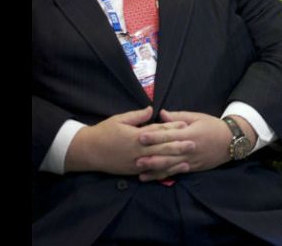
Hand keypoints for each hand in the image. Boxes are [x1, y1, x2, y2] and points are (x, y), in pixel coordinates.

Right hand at [64, 106, 192, 175]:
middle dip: (178, 146)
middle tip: (194, 144)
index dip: (172, 128)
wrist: (87, 152)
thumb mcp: (119, 119)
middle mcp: (138, 151)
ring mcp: (135, 163)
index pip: (158, 131)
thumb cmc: (104, 132)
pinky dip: (162, 173)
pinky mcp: (132, 171)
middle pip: (162, 148)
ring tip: (188, 161)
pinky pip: (150, 172)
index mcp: (136, 136)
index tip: (186, 125)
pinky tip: (171, 172)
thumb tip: (152, 109)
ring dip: (174, 162)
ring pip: (158, 163)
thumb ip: (137, 116)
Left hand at [135, 110, 239, 180]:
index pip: (169, 136)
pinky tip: (151, 177)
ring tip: (139, 169)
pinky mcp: (192, 168)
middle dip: (151, 155)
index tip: (140, 136)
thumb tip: (161, 114)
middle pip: (167, 153)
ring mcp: (191, 160)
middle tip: (134, 157)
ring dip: (154, 168)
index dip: (154, 136)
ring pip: (170, 165)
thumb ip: (179, 117)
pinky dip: (163, 175)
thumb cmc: (213, 126)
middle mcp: (189, 149)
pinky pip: (175, 172)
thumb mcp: (197, 117)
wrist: (231, 141)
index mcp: (190, 134)